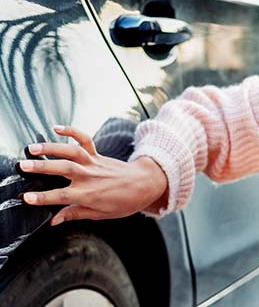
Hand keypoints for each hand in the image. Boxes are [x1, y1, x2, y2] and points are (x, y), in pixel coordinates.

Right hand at [19, 125, 167, 225]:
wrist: (145, 184)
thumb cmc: (125, 202)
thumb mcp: (101, 214)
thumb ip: (76, 214)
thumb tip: (55, 220)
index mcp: (89, 195)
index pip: (62, 197)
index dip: (43, 198)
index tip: (27, 197)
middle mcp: (90, 177)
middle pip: (63, 170)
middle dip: (42, 168)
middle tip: (23, 166)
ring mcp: (93, 163)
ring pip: (71, 153)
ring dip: (52, 148)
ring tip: (33, 148)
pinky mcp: (97, 154)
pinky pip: (85, 140)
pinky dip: (72, 131)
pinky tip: (57, 128)